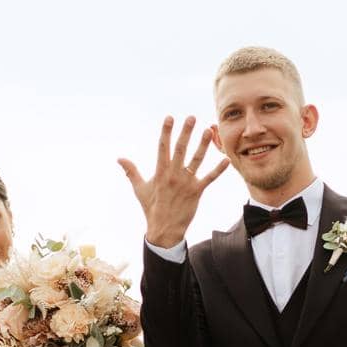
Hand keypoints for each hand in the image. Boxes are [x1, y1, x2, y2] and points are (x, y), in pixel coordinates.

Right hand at [117, 114, 229, 247]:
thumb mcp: (139, 189)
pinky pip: (209, 178)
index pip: (163, 147)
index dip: (166, 132)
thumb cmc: (151, 208)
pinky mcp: (196, 192)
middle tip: (191, 118)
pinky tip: (226, 159)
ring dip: (203, 145)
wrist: (164, 229)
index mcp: (160, 172)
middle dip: (185, 132)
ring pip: (196, 160)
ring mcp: (186, 183)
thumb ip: (131, 171)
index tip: (170, 118)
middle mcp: (173, 175)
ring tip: (208, 131)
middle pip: (180, 149)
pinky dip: (218, 170)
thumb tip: (119, 159)